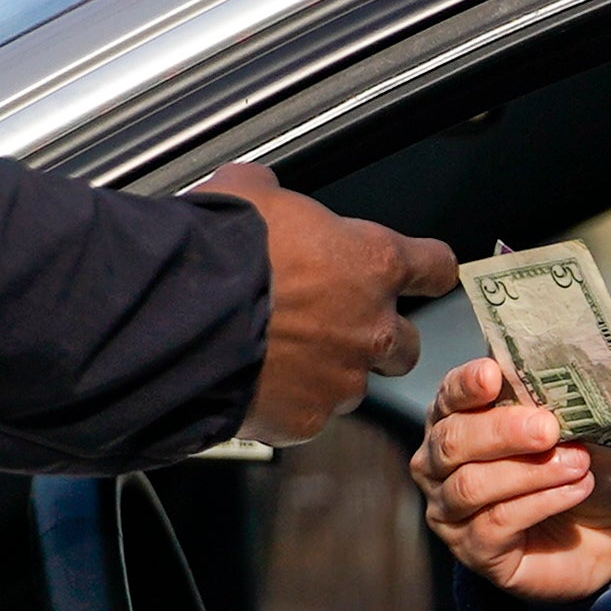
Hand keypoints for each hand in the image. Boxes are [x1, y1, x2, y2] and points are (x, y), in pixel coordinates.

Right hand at [192, 162, 456, 444]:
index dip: (427, 270)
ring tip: (280, 356)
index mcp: (372, 264)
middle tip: (337, 327)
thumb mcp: (250, 192)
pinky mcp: (306, 420)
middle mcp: (372, 328)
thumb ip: (278, 197)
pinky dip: (287, 404)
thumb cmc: (218, 248)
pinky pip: (307, 416)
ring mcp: (342, 380)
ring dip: (328, 373)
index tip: (423, 274)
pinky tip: (255, 384)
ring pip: (353, 385)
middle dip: (378, 339)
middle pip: (406, 346)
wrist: (176, 314)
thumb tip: (266, 191)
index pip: (435, 267)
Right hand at [411, 357, 610, 601]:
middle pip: (452, 442)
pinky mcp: (474, 551)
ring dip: (530, 471)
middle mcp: (440, 465)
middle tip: (548, 428)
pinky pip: (497, 522)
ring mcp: (451, 511)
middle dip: (501, 430)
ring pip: (472, 485)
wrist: (608, 532)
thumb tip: (559, 379)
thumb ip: (559, 403)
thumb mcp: (578, 426)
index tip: (493, 375)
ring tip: (578, 463)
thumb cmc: (581, 469)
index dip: (465, 385)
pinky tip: (576, 489)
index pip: (448, 396)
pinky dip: (541, 502)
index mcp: (458, 420)